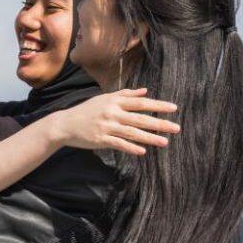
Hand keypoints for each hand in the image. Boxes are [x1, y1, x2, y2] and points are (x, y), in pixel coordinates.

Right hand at [52, 89, 179, 154]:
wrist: (66, 124)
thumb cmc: (87, 110)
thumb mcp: (105, 98)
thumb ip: (125, 94)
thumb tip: (145, 91)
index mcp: (114, 102)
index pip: (140, 103)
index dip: (157, 105)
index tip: (173, 108)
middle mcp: (112, 113)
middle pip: (140, 118)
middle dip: (159, 124)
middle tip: (176, 128)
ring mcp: (106, 127)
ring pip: (132, 133)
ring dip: (149, 138)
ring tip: (164, 142)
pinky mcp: (101, 140)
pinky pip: (119, 144)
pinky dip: (130, 148)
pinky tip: (143, 151)